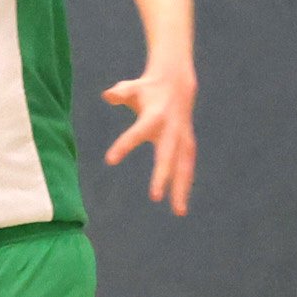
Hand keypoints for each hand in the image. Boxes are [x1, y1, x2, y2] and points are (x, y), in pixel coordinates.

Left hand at [102, 61, 196, 214]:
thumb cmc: (147, 89)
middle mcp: (171, 130)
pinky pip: (187, 167)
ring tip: (178, 212)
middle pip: (166, 156)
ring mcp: (182, 138)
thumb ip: (119, 93)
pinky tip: (179, 206)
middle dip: (162, 176)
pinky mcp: (188, 145)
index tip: (109, 161)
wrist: (177, 84)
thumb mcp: (132, 88)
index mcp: (154, 116)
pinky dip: (184, 185)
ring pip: (184, 166)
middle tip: (154, 197)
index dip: (124, 145)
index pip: (137, 133)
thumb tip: (108, 95)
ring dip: (181, 189)